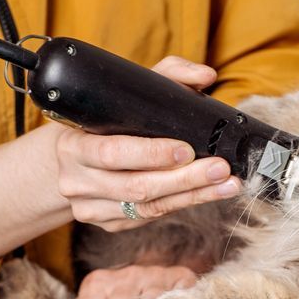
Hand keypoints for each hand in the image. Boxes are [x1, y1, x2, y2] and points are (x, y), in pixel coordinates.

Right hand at [54, 56, 241, 231]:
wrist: (72, 160)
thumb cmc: (103, 122)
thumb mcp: (124, 93)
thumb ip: (167, 76)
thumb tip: (205, 74)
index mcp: (72, 146)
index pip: (112, 153)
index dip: (151, 154)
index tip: (187, 150)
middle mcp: (75, 181)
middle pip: (136, 187)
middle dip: (184, 180)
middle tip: (220, 169)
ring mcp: (89, 208)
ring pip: (147, 208)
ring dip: (191, 196)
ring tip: (226, 185)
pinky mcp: (108, 224)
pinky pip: (148, 218)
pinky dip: (180, 205)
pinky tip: (205, 194)